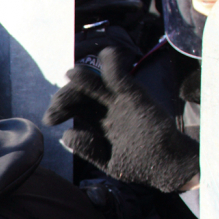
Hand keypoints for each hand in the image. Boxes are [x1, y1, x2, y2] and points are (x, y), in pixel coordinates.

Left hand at [44, 48, 199, 193]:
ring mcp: (119, 101)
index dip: (59, 111)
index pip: (73, 108)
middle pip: (80, 95)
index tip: (49, 119)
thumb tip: (66, 134)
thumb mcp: (109, 161)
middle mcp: (105, 109)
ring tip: (71, 75)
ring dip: (82, 78)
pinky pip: (121, 78)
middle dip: (64, 98)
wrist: (169, 164)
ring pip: (95, 84)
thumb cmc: (139, 163)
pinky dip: (113, 64)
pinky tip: (106, 54)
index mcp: (96, 122)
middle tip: (54, 108)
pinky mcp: (135, 97)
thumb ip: (88, 149)